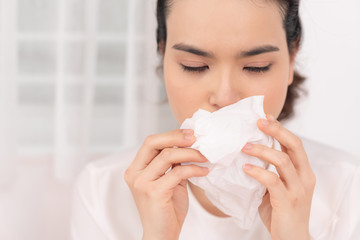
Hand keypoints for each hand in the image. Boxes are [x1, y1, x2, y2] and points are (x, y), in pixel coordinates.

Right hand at [124, 129, 208, 239]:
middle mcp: (135, 173)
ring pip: (168, 156)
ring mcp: (142, 183)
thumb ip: (173, 163)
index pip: (151, 142)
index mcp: (136, 168)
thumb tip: (189, 143)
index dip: (171, 135)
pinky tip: (204, 170)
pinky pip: (178, 172)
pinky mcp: (154, 192)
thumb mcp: (169, 180)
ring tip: (205, 156)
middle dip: (176, 137)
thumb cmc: (166, 208)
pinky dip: (194, 169)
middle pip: (153, 143)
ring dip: (190, 153)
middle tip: (196, 138)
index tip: (190, 134)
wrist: (162, 235)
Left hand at [241, 114, 315, 239]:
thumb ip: (270, 171)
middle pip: (293, 146)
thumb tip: (249, 154)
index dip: (280, 128)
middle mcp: (304, 177)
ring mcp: (297, 189)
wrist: (292, 239)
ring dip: (262, 150)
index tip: (265, 116)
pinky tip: (246, 168)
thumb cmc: (281, 212)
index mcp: (303, 172)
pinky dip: (258, 171)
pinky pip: (272, 181)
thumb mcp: (278, 187)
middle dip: (276, 130)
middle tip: (258, 121)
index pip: (294, 144)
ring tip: (244, 147)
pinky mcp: (287, 201)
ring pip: (282, 161)